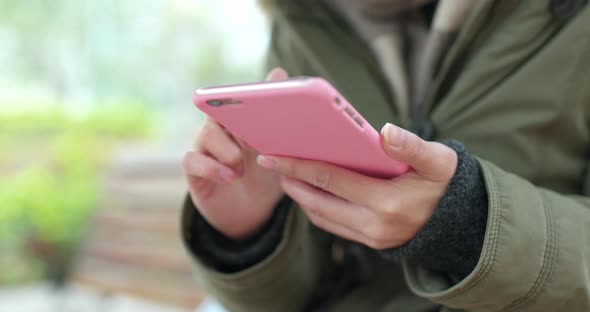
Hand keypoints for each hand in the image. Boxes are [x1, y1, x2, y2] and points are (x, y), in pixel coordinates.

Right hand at [182, 68, 288, 239]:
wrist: (252, 212)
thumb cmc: (265, 174)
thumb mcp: (277, 148)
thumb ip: (278, 116)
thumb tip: (279, 71)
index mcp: (239, 121)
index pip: (236, 99)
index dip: (244, 100)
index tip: (260, 109)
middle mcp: (219, 130)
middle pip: (217, 112)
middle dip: (235, 121)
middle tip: (252, 135)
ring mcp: (204, 150)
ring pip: (205, 134)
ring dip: (226, 148)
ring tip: (241, 166)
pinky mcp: (194, 172)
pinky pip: (192, 160)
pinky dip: (211, 167)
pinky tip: (229, 176)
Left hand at [256, 123, 457, 248]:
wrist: (461, 221)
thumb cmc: (445, 183)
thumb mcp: (438, 160)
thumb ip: (412, 146)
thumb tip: (386, 132)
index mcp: (387, 202)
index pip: (330, 179)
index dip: (298, 166)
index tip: (273, 155)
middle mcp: (374, 225)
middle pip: (318, 201)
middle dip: (290, 182)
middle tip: (270, 163)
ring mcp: (371, 238)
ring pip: (322, 217)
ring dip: (299, 197)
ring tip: (285, 176)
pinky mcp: (370, 243)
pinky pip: (332, 225)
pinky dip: (315, 209)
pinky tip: (308, 191)